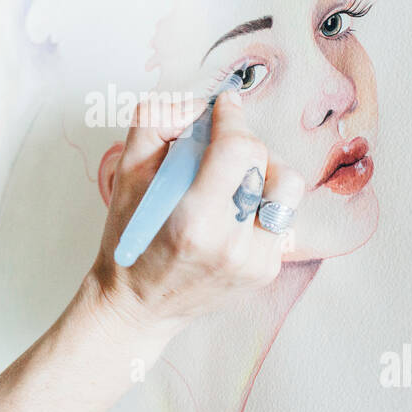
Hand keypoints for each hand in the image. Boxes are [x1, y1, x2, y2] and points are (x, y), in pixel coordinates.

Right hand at [86, 90, 305, 343]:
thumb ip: (156, 122)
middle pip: (268, 164)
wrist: (137, 306)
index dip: (233, 118)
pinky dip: (261, 201)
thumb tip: (200, 107)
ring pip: (287, 189)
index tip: (224, 106)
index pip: (240, 150)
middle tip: (218, 146)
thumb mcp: (125, 173)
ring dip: (264, 171)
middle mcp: (232, 246)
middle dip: (244, 143)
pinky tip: (233, 207)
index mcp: (194, 222)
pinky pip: (282, 216)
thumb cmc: (129, 240)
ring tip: (234, 177)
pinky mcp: (267, 271)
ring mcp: (256, 262)